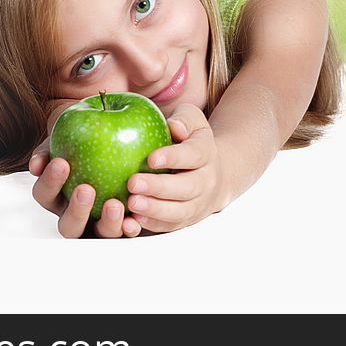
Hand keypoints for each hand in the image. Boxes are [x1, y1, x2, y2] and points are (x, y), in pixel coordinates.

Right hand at [28, 99, 142, 238]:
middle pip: (68, 226)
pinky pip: (126, 231)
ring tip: (115, 205)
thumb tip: (35, 165)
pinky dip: (130, 227)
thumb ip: (48, 149)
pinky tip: (135, 219)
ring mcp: (98, 223)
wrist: (109, 137)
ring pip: (98, 235)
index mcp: (54, 196)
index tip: (62, 162)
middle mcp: (74, 215)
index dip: (50, 182)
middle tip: (86, 189)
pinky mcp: (122, 223)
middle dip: (76, 211)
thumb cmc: (80, 135)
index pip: (44, 194)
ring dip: (107, 224)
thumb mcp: (64, 136)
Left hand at [125, 103, 225, 233]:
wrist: (213, 174)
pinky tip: (133, 220)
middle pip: (187, 187)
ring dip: (155, 210)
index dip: (173, 157)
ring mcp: (198, 203)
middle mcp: (206, 181)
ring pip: (180, 211)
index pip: (193, 155)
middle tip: (133, 183)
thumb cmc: (191, 141)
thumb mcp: (192, 120)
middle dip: (159, 187)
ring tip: (132, 203)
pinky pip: (170, 226)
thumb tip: (174, 126)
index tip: (151, 158)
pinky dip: (152, 225)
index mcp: (206, 153)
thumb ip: (184, 119)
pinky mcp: (186, 219)